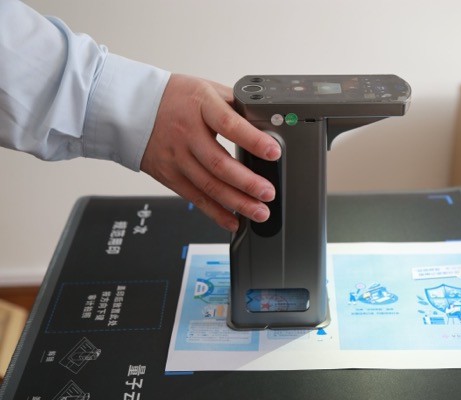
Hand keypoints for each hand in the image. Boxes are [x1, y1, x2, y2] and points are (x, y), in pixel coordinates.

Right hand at [140, 74, 280, 231]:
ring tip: (259, 211)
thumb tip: (265, 122)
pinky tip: (234, 220)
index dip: (252, 140)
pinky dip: (215, 213)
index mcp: (200, 106)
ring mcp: (177, 157)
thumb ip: (234, 106)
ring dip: (236, 202)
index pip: (228, 124)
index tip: (273, 152)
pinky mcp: (170, 175)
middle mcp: (187, 134)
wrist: (129, 108)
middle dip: (247, 182)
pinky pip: (195, 198)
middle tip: (268, 193)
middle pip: (218, 163)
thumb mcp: (206, 89)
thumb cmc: (174, 98)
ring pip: (209, 186)